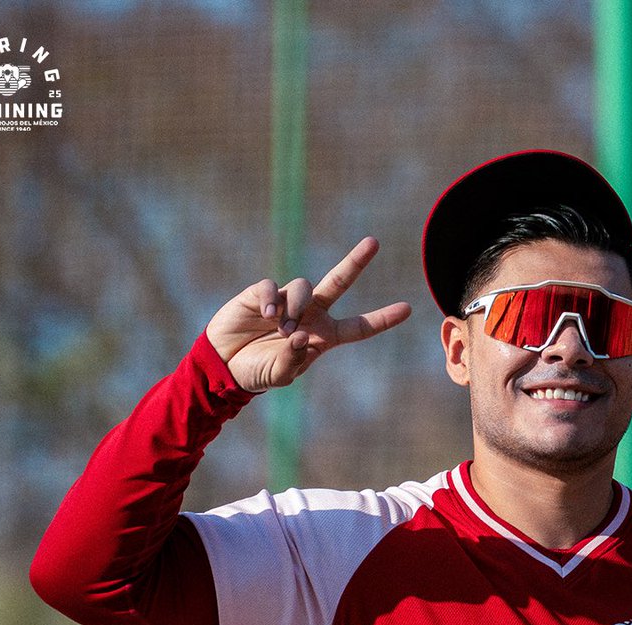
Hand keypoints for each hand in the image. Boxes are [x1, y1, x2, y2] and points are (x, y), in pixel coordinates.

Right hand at [206, 236, 410, 391]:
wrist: (223, 364)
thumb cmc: (257, 372)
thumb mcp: (279, 375)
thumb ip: (293, 360)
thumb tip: (298, 337)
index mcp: (323, 337)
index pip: (358, 328)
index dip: (382, 319)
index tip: (407, 309)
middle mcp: (311, 314)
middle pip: (339, 282)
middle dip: (356, 262)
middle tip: (374, 242)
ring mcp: (288, 301)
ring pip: (305, 287)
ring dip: (296, 308)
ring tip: (280, 329)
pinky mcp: (262, 293)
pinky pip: (273, 287)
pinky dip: (271, 300)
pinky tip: (265, 316)